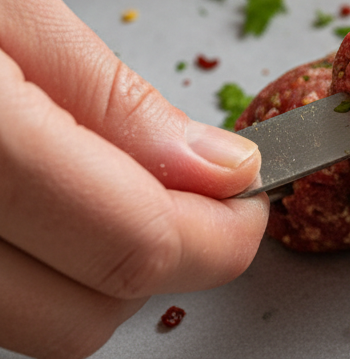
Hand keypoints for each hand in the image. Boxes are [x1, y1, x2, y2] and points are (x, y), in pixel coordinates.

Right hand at [0, 0, 266, 358]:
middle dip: (167, 257)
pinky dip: (26, 268)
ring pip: (28, 329)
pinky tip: (31, 200)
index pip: (129, 244)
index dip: (219, 234)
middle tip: (195, 187)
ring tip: (100, 177)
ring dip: (93, 268)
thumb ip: (105, 93)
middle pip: (84, 316)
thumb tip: (217, 168)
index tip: (249, 195)